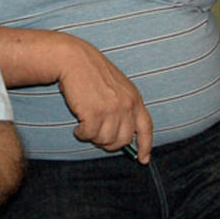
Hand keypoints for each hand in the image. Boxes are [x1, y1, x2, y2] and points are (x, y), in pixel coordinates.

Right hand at [56, 35, 152, 162]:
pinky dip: (81, 134)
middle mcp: (126, 106)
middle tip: (97, 137)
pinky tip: (77, 126)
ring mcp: (111, 110)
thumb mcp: (117, 86)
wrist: (73, 59)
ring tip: (85, 126)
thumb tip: (124, 134)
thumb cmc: (91, 71)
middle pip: (123, 140)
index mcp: (134, 98)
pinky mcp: (94, 113)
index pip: (146, 127)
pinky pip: (89, 135)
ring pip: (105, 140)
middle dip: (109, 143)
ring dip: (93, 137)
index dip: (146, 146)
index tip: (143, 159)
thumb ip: (124, 106)